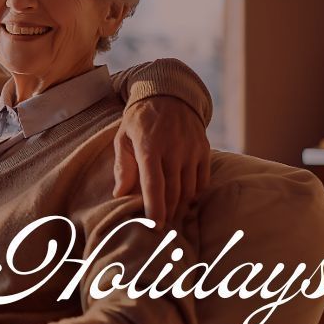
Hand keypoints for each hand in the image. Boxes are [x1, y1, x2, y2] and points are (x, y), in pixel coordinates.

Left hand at [113, 96, 210, 223]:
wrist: (168, 94)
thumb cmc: (139, 119)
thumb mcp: (123, 137)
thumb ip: (122, 166)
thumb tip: (119, 194)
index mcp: (149, 147)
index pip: (154, 185)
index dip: (155, 208)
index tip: (155, 226)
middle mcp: (173, 149)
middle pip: (173, 191)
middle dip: (168, 214)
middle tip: (162, 229)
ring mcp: (191, 149)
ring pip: (189, 189)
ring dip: (181, 207)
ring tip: (173, 218)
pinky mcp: (203, 149)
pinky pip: (203, 179)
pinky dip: (195, 194)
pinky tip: (186, 201)